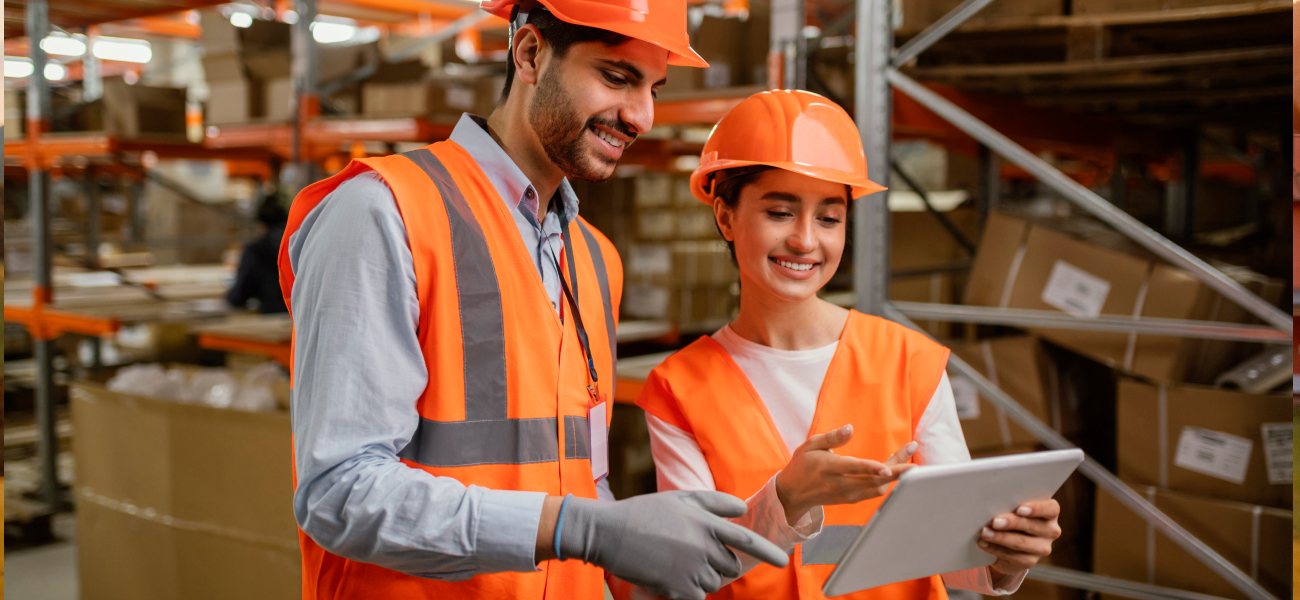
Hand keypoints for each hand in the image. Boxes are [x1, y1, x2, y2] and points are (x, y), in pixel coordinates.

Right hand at [559, 491, 788, 599]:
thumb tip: (742, 509)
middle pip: (730, 566)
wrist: (609, 533)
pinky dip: (687, 590)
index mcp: (707, 523)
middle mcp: (704, 546)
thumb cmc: (644, 513)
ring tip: (674, 561)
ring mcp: (692, 569)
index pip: (748, 540)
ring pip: (714, 582)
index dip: (768, 552)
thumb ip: (714, 502)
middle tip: (693, 555)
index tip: (782, 560)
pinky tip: (668, 575)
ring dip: (701, 577)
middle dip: (720, 564)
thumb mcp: (679, 499)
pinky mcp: (678, 588)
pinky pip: (697, 596)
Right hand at [774, 425, 916, 524]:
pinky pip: (876, 491)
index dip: (871, 468)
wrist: (793, 494)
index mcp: (829, 468)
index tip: (888, 466)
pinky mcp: (853, 499)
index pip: (854, 468)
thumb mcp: (810, 445)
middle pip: (873, 479)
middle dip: (896, 469)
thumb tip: (850, 428)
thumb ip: (831, 437)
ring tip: (910, 459)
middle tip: (913, 456)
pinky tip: (898, 468)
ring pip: (878, 487)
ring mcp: (848, 494)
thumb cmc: (802, 465)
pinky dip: (889, 481)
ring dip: (896, 475)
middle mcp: (841, 484)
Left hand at [978, 499, 1060, 575]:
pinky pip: (1013, 556)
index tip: (1019, 509)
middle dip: (1012, 523)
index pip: (1051, 508)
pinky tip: (984, 543)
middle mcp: (1050, 530)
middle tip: (995, 521)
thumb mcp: (1013, 509)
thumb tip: (991, 503)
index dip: (1036, 508)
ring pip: (1021, 542)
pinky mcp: (1030, 561)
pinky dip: (995, 548)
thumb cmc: (1010, 517)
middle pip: (1033, 525)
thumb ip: (1009, 505)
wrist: (1008, 544)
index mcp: (1050, 512)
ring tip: (984, 532)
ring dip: (1000, 537)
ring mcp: (1042, 548)